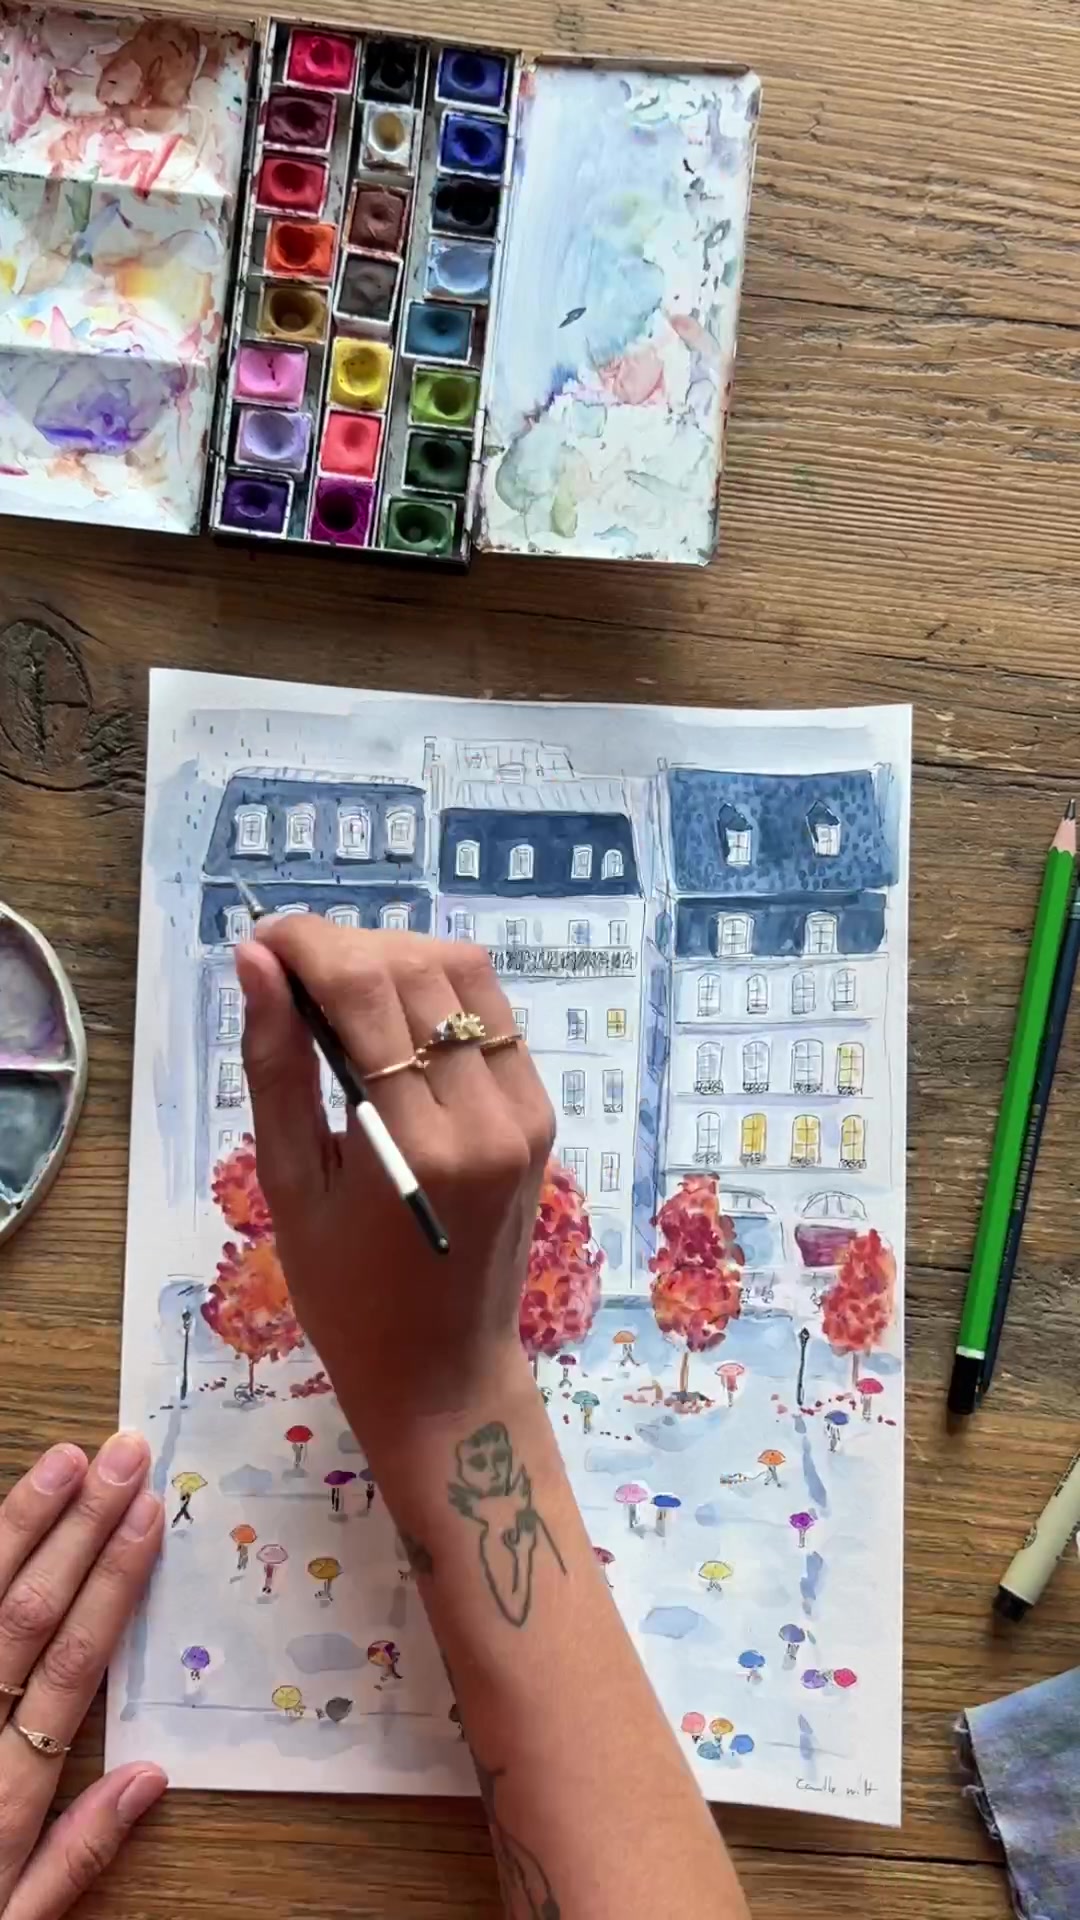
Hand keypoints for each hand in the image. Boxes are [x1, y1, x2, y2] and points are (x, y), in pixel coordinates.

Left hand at [0, 1434, 165, 1918]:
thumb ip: (76, 1857)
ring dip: (18, 1525)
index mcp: (1, 1792)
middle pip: (26, 1613)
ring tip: (60, 1462)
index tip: (147, 1512)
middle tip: (119, 1453)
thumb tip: (151, 1776)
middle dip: (80, 1526)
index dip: (114, 1580)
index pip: (73, 1662)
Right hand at [236, 922, 554, 1443]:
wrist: (444, 1371)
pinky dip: (437, 994)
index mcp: (419, 1146)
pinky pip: (492, 1016)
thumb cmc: (348, 1300)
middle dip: (345, 947)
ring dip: (395, 958)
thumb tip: (255, 966)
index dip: (308, 945)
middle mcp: (488, 1115)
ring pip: (466, 975)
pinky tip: (391, 1022)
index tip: (260, 944)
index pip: (368, 990)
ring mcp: (526, 1111)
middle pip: (419, 968)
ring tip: (336, 991)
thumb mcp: (292, 1188)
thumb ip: (277, 1068)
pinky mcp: (540, 1113)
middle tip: (287, 970)